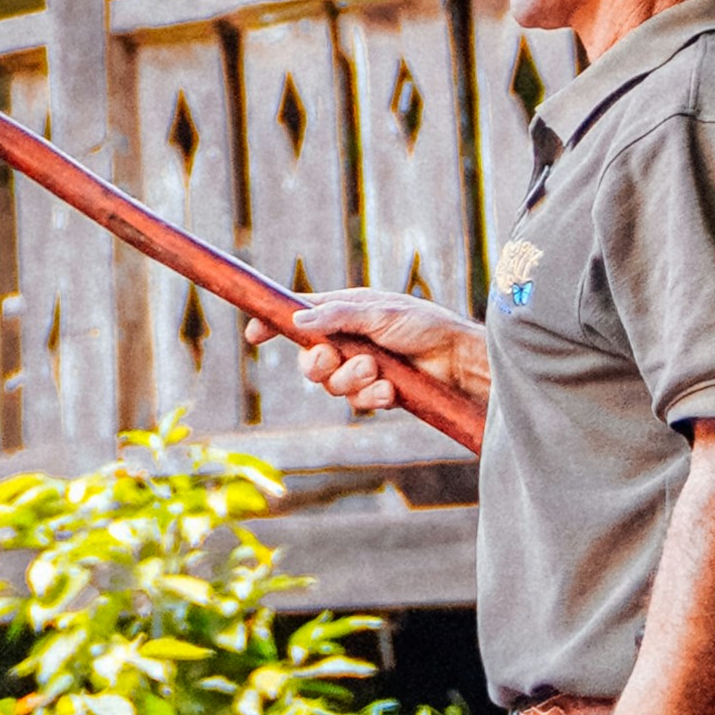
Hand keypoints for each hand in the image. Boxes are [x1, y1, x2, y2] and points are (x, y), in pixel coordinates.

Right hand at [292, 284, 484, 428]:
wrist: (459, 361)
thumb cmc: (424, 325)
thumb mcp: (379, 313)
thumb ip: (337, 317)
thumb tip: (298, 322)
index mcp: (345, 312)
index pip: (300, 316)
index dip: (275, 324)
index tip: (254, 334)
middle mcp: (349, 340)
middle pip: (309, 361)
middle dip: (317, 365)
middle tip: (332, 359)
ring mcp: (362, 368)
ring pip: (332, 385)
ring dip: (351, 380)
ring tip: (377, 370)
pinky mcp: (378, 392)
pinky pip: (357, 402)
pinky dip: (371, 397)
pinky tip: (391, 389)